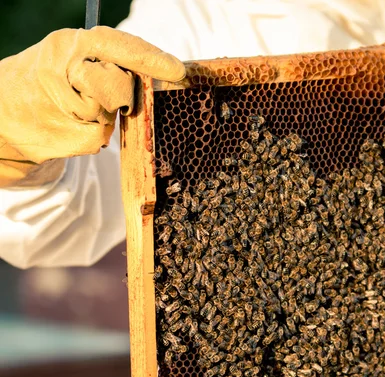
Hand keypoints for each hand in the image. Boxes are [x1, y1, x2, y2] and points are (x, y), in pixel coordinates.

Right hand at [0, 26, 184, 186]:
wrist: (3, 115)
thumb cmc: (48, 87)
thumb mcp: (72, 61)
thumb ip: (106, 63)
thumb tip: (153, 77)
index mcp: (70, 43)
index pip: (119, 45)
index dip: (151, 58)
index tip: (179, 71)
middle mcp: (63, 65)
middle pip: (119, 85)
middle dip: (120, 96)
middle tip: (102, 97)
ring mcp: (60, 100)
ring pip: (108, 114)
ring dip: (101, 117)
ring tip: (76, 111)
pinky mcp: (61, 132)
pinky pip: (98, 137)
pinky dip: (91, 137)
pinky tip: (68, 127)